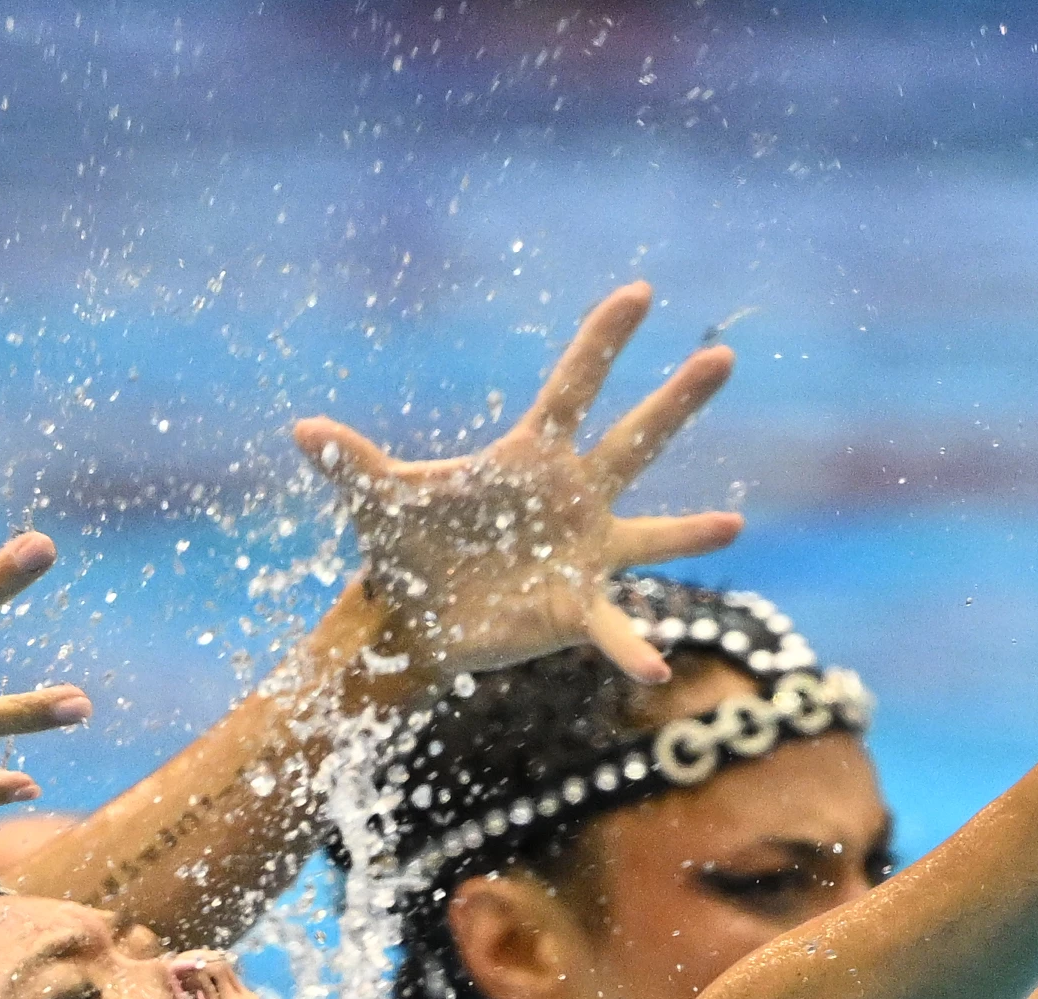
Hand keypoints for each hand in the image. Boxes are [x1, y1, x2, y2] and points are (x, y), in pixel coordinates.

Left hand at [296, 281, 745, 681]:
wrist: (415, 616)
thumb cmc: (406, 545)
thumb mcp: (379, 500)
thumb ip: (353, 463)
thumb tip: (303, 431)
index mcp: (528, 455)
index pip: (574, 385)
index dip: (604, 340)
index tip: (640, 293)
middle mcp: (572, 495)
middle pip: (635, 438)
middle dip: (678, 401)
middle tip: (724, 357)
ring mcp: (584, 551)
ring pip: (652, 532)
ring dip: (693, 531)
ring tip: (733, 525)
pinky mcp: (577, 608)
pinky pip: (614, 628)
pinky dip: (632, 648)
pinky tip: (657, 666)